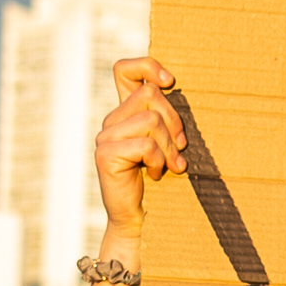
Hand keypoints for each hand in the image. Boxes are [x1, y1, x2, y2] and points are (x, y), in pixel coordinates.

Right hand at [94, 56, 187, 239]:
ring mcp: (105, 137)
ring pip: (151, 120)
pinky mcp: (106, 155)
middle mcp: (111, 122)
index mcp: (124, 114)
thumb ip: (166, 120)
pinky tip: (154, 175)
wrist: (139, 218)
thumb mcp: (166, 144)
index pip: (124, 70)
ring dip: (169, 146)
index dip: (147, 66)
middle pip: (149, 95)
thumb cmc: (158, 181)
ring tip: (170, 165)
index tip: (169, 82)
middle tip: (180, 148)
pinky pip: (146, 144)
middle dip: (174, 121)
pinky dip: (158, 161)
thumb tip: (173, 91)